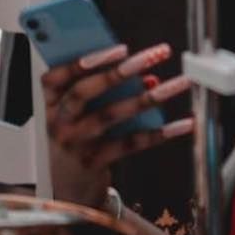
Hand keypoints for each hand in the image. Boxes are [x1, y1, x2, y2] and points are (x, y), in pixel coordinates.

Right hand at [42, 42, 192, 204]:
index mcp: (51, 103)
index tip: (120, 48)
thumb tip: (146, 73)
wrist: (69, 187)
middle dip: (119, 72)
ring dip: (148, 97)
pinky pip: (130, 144)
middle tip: (151, 56)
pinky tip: (183, 123)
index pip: (56, 77)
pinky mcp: (94, 162)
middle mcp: (59, 122)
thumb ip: (103, 87)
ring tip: (178, 82)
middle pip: (85, 92)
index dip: (83, 61)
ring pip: (112, 115)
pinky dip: (159, 133)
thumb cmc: (79, 132)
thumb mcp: (77, 110)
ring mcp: (75, 144)